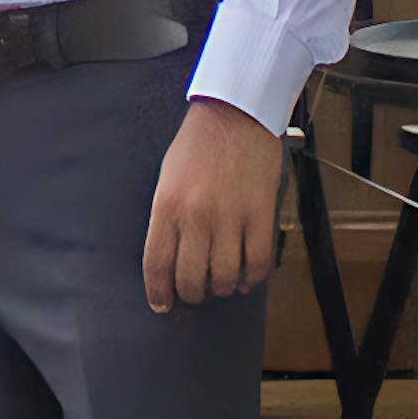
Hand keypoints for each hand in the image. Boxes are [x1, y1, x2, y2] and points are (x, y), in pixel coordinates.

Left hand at [143, 98, 283, 312]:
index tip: (162, 305)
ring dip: (222, 288)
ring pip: (224, 277)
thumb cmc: (198, 144)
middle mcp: (196, 216)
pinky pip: (257, 263)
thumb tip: (168, 259)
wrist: (237, 113)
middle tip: (195, 292)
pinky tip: (245, 277)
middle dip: (192, 294)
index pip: (157, 264)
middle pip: (190, 278)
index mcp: (167, 205)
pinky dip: (251, 278)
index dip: (158, 292)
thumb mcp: (167, 178)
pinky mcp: (260, 215)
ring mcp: (230, 217)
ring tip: (221, 283)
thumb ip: (167, 218)